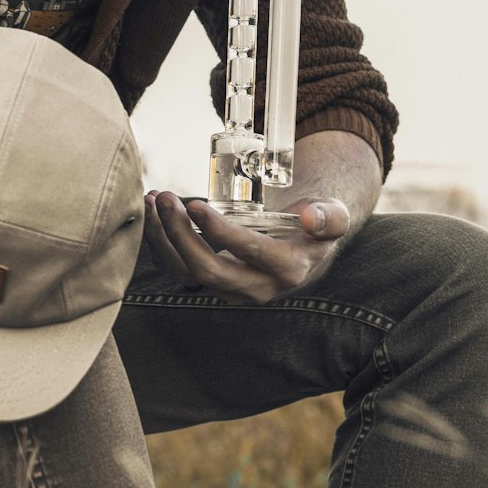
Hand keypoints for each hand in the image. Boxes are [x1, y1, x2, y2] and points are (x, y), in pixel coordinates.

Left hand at [142, 190, 350, 303]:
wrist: (304, 248)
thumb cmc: (317, 225)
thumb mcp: (335, 216)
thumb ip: (331, 217)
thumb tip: (311, 217)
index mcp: (287, 269)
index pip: (248, 253)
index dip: (219, 232)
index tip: (195, 205)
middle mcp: (257, 287)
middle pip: (208, 271)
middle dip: (180, 236)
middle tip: (166, 199)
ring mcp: (232, 288)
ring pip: (186, 274)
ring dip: (163, 239)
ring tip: (153, 200)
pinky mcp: (214, 281)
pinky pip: (178, 270)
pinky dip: (160, 243)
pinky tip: (152, 213)